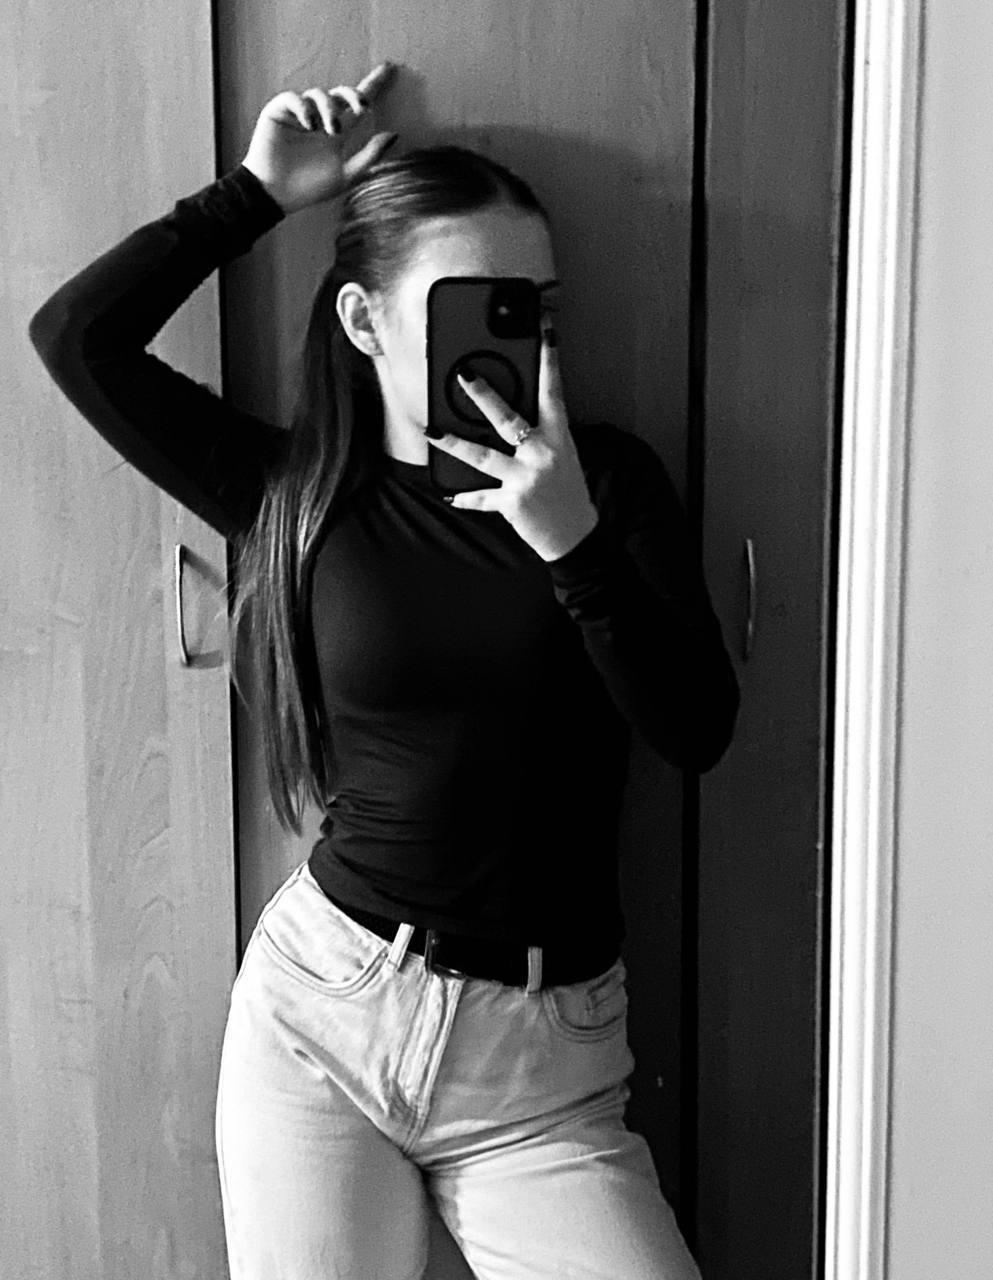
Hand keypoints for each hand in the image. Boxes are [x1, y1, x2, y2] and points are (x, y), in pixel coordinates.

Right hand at [242, 61, 397, 213]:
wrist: (277, 195)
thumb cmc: (310, 188)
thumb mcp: (346, 174)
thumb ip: (370, 155)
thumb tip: (394, 134)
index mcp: (337, 133)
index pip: (357, 105)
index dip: (373, 85)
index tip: (390, 69)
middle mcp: (320, 120)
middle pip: (340, 94)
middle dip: (353, 95)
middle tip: (362, 107)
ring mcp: (300, 115)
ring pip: (319, 94)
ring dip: (330, 108)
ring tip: (331, 130)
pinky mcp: (279, 112)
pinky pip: (293, 98)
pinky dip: (304, 108)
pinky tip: (310, 124)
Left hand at [426, 328, 600, 561]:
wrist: (576, 537)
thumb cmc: (567, 491)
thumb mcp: (561, 455)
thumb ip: (539, 434)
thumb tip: (507, 414)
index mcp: (558, 437)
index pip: (554, 391)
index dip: (549, 360)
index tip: (544, 329)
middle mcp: (542, 454)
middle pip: (508, 419)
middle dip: (484, 396)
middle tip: (462, 376)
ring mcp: (526, 479)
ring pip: (483, 456)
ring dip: (455, 444)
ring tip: (432, 432)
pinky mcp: (512, 503)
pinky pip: (482, 497)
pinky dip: (466, 497)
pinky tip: (449, 494)